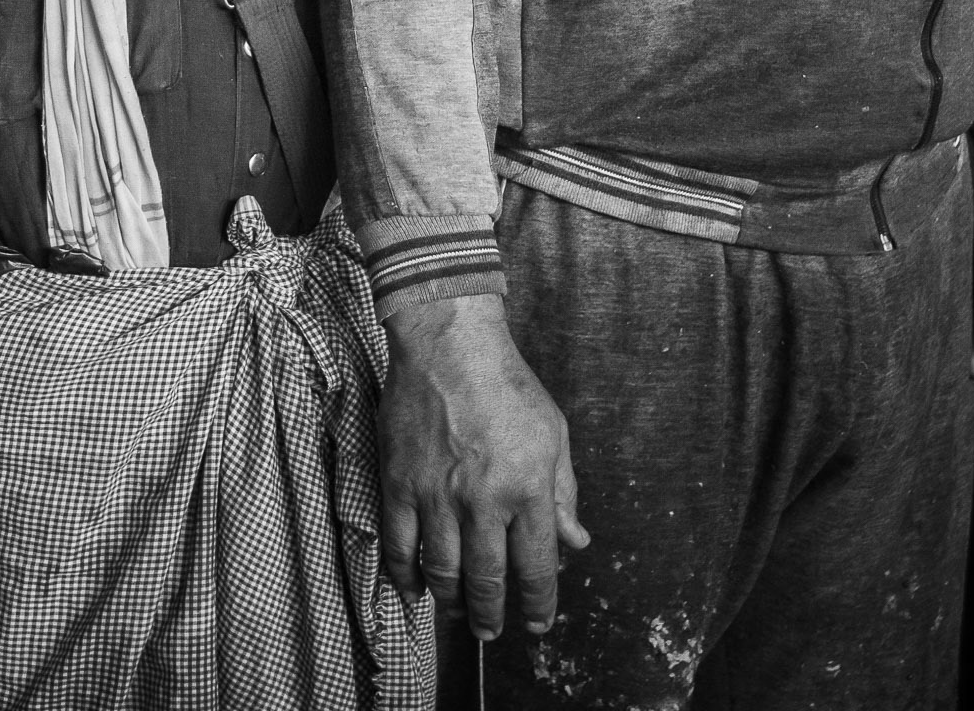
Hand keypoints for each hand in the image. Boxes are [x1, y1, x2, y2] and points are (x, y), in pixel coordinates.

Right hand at [380, 295, 587, 642]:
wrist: (450, 342)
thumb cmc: (507, 383)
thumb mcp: (554, 433)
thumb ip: (564, 493)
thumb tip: (574, 543)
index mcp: (527, 489)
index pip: (536, 569)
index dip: (538, 606)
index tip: (537, 623)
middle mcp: (483, 500)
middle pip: (488, 581)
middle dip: (492, 616)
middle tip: (492, 631)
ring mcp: (437, 495)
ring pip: (443, 572)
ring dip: (452, 604)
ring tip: (459, 614)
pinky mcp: (400, 483)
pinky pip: (400, 546)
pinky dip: (406, 576)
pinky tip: (415, 589)